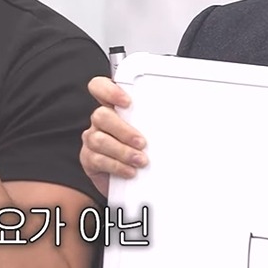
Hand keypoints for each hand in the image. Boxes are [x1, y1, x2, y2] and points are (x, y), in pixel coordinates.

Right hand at [79, 76, 147, 197]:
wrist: (138, 180)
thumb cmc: (145, 151)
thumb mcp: (150, 133)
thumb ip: (153, 125)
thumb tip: (177, 124)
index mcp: (114, 109)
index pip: (100, 87)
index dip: (109, 91)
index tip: (127, 102)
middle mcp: (101, 122)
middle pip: (100, 115)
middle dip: (123, 130)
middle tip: (142, 142)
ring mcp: (93, 139)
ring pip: (98, 139)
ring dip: (122, 151)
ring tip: (140, 161)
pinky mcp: (89, 159)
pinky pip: (97, 159)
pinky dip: (116, 166)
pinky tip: (129, 170)